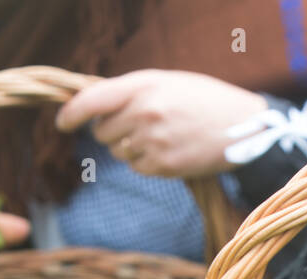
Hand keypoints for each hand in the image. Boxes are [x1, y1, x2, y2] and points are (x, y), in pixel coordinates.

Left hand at [56, 69, 268, 178]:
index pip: (92, 100)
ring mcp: (154, 140)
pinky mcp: (165, 165)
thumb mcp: (168, 82)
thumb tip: (96, 109)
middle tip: (140, 127)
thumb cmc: (204, 100)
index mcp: (144, 85)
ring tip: (162, 138)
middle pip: (102, 132)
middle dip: (113, 132)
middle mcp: (145, 112)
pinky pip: (138, 168)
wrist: (244, 126)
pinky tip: (169, 152)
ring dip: (131, 149)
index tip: (62, 124)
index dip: (71, 114)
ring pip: (119, 153)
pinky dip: (147, 163)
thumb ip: (132, 91)